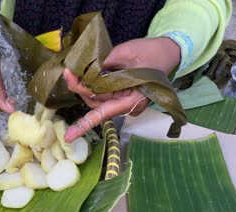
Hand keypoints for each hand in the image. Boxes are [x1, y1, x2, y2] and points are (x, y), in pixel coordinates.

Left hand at [63, 37, 180, 141]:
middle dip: (81, 89)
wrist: (167, 51)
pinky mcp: (119, 93)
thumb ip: (105, 63)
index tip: (68, 137)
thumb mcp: (127, 54)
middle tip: (69, 73)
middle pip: (96, 103)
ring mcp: (122, 100)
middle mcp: (125, 105)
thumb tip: (84, 69)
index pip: (103, 113)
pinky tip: (82, 74)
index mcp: (131, 100)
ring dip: (84, 86)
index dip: (84, 124)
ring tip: (74, 71)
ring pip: (96, 98)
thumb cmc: (151, 53)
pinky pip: (101, 92)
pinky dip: (91, 83)